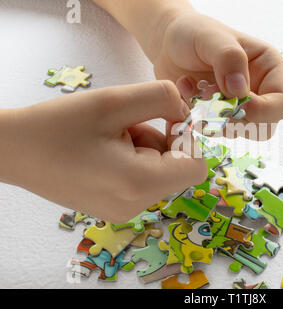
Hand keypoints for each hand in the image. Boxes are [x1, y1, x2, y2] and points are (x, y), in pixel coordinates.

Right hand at [0, 81, 207, 222]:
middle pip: (178, 168)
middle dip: (161, 140)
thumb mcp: (114, 101)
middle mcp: (137, 205)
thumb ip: (162, 99)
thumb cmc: (59, 125)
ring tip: (108, 137)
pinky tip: (104, 150)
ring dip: (145, 147)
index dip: (189, 139)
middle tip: (125, 126)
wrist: (12, 151)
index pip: (197, 167)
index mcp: (140, 184)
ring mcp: (125, 210)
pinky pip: (143, 180)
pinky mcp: (115, 207)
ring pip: (160, 172)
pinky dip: (134, 160)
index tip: (166, 119)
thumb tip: (187, 113)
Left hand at [92, 0, 282, 137]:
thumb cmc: (193, 33)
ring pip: (237, 133)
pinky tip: (186, 95)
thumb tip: (240, 91)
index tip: (235, 102)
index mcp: (269, 70)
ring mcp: (237, 109)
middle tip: (210, 97)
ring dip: (213, 118)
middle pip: (263, 128)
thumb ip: (229, 58)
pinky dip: (196, 120)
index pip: (282, 104)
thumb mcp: (211, 37)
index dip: (263, 111)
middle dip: (235, 118)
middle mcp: (258, 93)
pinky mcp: (216, 119)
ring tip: (195, 90)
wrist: (168, 45)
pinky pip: (212, 133)